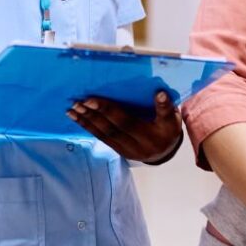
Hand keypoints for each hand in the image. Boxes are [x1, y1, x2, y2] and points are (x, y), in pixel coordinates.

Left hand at [67, 91, 182, 162]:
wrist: (166, 152)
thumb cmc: (169, 129)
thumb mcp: (173, 119)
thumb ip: (166, 107)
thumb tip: (159, 93)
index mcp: (151, 136)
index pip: (126, 122)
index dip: (108, 110)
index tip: (92, 99)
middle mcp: (137, 146)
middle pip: (111, 128)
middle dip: (93, 114)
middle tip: (78, 101)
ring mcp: (127, 151)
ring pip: (104, 134)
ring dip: (86, 121)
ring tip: (72, 110)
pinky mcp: (119, 152)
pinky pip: (102, 139)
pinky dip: (89, 128)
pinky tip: (78, 119)